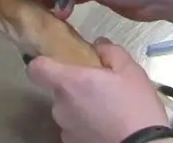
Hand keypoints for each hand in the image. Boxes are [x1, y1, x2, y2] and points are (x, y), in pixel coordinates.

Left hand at [27, 38, 169, 142]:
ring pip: (67, 109)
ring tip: (106, 110)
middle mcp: (60, 106)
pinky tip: (105, 126)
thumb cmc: (136, 107)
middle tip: (100, 88)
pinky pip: (74, 127)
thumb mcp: (130, 71)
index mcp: (69, 83)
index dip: (43, 62)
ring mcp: (64, 128)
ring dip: (81, 107)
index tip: (58, 62)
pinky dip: (85, 125)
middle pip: (58, 89)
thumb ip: (110, 52)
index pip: (36, 68)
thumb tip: (98, 45)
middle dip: (75, 87)